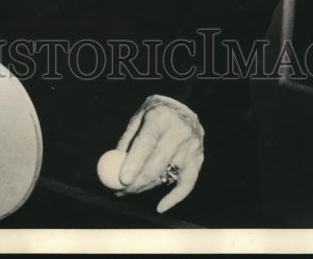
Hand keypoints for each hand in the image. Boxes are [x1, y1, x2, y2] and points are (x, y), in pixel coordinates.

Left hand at [115, 94, 204, 212]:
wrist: (185, 107)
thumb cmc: (156, 112)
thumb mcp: (139, 115)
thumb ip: (128, 138)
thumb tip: (114, 163)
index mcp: (160, 116)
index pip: (147, 142)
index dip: (134, 162)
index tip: (122, 180)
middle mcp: (179, 132)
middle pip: (156, 165)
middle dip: (135, 183)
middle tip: (119, 191)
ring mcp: (191, 147)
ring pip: (166, 176)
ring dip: (145, 188)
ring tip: (129, 191)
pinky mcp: (198, 159)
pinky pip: (187, 185)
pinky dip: (174, 198)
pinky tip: (160, 206)